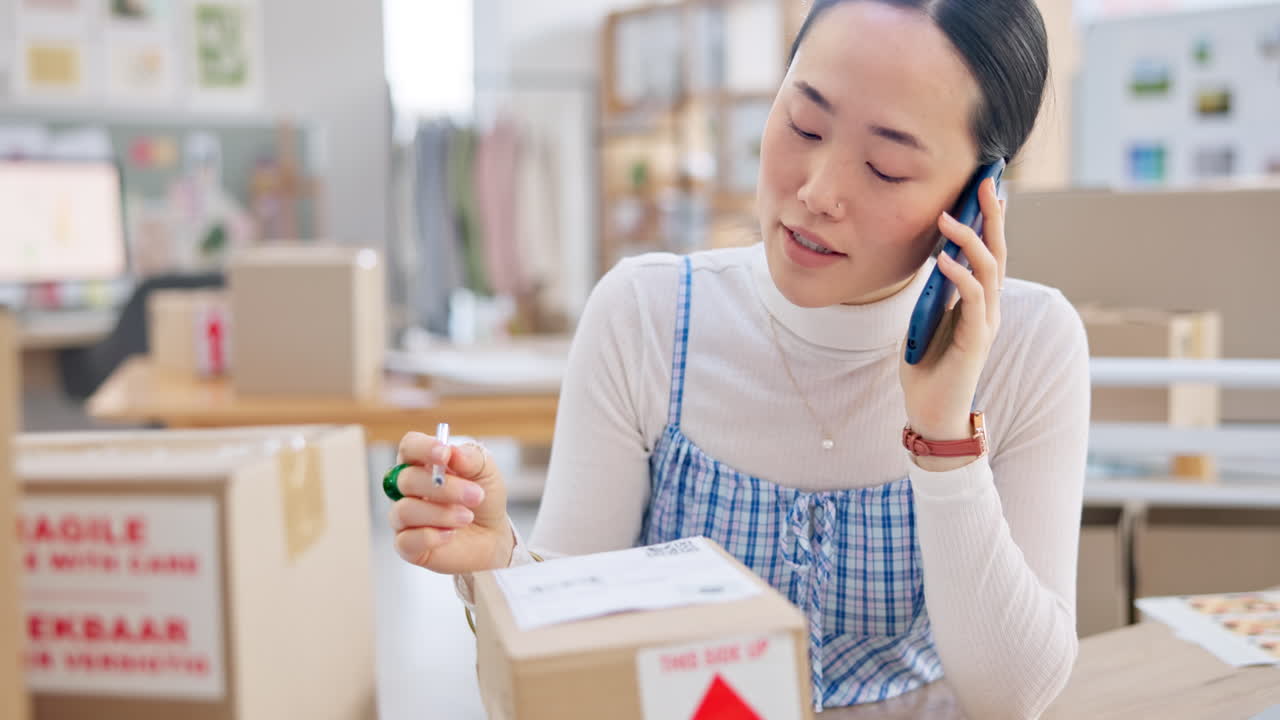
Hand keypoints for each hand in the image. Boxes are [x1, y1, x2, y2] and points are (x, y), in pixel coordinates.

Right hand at [388, 431, 513, 574]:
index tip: (445, 454)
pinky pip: (405, 541)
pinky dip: (431, 536)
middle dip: (444, 488)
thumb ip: (471, 458)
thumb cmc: (483, 498)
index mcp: (423, 463)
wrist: (492, 535)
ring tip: (467, 517)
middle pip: (406, 479)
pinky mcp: (407, 545)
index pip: (409, 447)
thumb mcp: (486, 472)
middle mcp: (407, 488)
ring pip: (404, 510)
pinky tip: (451, 534)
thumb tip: (452, 451)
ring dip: (441, 513)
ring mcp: (404, 517)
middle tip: (475, 495)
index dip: (423, 448)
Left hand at [899, 177, 1005, 444]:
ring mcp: (986, 324)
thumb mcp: (926, 319)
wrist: (930, 412)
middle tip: (984, 183)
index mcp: (978, 302)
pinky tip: (943, 260)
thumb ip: (934, 292)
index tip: (985, 187)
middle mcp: (989, 308)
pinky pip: (973, 302)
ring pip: (989, 272)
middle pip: (998, 253)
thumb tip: (931, 258)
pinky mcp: (976, 342)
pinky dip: (960, 277)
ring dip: (969, 242)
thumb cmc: (927, 366)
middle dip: (992, 217)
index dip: (990, 220)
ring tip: (948, 219)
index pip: (989, 253)